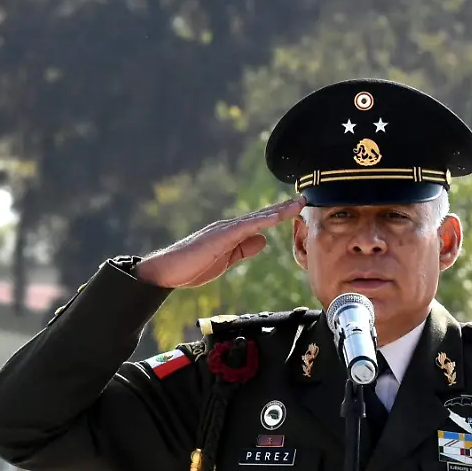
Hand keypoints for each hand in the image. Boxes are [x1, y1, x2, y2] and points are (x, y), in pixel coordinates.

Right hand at [133, 197, 305, 289]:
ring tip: (297, 204)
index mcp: (231, 233)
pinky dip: (262, 221)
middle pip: (261, 215)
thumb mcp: (226, 260)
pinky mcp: (220, 236)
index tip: (296, 210)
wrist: (168, 270)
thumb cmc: (192, 267)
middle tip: (304, 200)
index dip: (278, 215)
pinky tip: (275, 217)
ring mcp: (225, 229)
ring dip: (277, 211)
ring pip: (256, 218)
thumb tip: (263, 240)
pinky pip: (245, 227)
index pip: (259, 222)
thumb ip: (243, 250)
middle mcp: (229, 226)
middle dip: (283, 208)